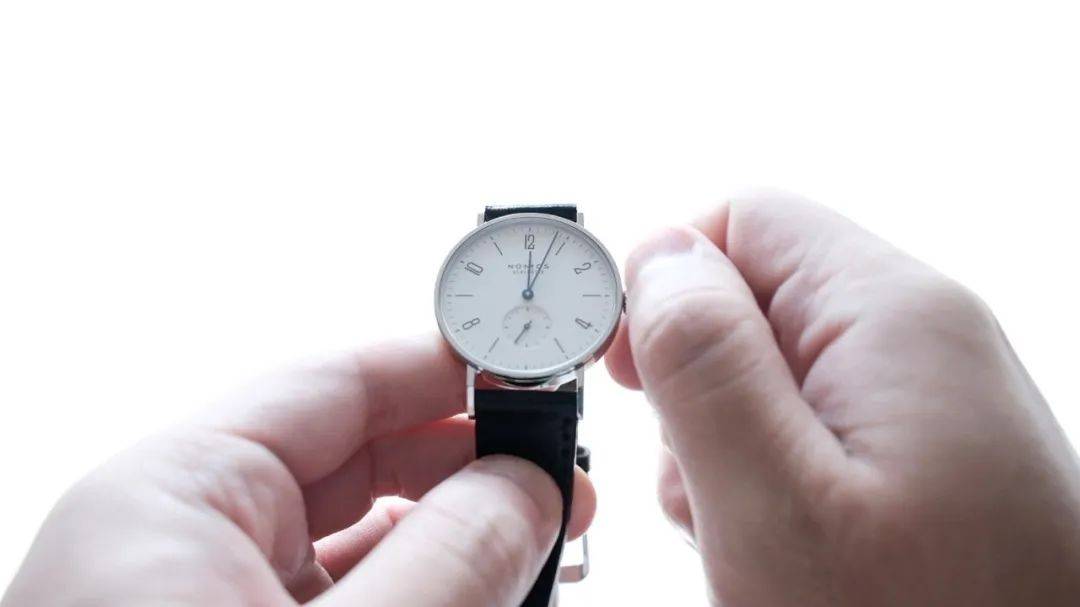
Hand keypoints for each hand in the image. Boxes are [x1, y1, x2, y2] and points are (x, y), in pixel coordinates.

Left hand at [2, 336, 595, 606]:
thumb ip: (449, 564)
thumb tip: (528, 490)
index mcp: (172, 497)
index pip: (333, 384)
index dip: (445, 367)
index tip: (539, 374)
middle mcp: (176, 539)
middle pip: (350, 457)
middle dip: (465, 463)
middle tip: (565, 484)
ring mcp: (196, 604)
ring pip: (353, 536)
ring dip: (452, 540)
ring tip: (546, 552)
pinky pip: (336, 600)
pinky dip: (416, 597)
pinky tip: (484, 602)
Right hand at [606, 190, 1079, 605]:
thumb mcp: (774, 502)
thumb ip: (705, 363)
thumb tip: (658, 256)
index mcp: (891, 315)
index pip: (743, 221)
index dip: (667, 287)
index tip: (634, 378)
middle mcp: (924, 337)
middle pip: (755, 301)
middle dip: (699, 389)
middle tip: (711, 488)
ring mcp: (932, 398)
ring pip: (775, 374)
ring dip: (730, 447)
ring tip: (754, 537)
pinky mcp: (930, 452)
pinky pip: (815, 429)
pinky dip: (774, 480)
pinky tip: (787, 548)